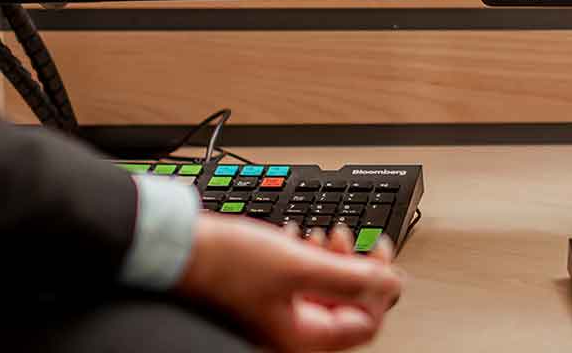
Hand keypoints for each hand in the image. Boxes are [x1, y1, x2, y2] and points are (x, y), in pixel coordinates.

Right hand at [174, 214, 405, 350]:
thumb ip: (351, 277)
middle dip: (354, 267)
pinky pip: (300, 283)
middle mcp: (289, 333)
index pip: (364, 323)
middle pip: (345, 306)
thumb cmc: (227, 262)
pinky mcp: (264, 297)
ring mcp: (276, 315)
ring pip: (323, 291)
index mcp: (301, 336)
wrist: (179, 248)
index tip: (381, 254)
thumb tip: (392, 283)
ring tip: (324, 234)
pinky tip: (299, 237)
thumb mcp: (300, 264)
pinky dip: (307, 259)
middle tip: (350, 238)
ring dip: (331, 260)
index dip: (379, 287)